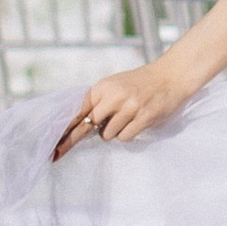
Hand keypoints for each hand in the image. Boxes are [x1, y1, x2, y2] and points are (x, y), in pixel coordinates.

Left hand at [52, 62, 188, 158]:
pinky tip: (136, 122)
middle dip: (82, 137)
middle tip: (66, 150)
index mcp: (103, 87)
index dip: (66, 131)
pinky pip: (124, 137)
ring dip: (113, 132)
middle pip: (89, 127)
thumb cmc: (140, 83)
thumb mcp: (115, 85)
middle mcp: (114, 96)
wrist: (171, 76)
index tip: (54, 149)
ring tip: (125, 119)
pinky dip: (127, 134)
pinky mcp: (144, 117)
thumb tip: (79, 125)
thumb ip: (98, 102)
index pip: (78, 112)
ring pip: (107, 135)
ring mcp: (130, 107)